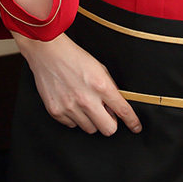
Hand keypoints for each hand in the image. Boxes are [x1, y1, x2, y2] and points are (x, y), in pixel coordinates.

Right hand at [16, 33, 141, 135]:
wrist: (48, 52)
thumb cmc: (74, 57)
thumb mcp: (99, 68)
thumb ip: (109, 89)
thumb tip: (115, 108)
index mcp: (101, 86)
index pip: (123, 111)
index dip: (132, 122)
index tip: (135, 127)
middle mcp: (86, 99)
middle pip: (108, 129)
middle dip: (110, 123)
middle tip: (105, 113)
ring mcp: (70, 107)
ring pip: (90, 129)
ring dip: (91, 120)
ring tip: (84, 104)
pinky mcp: (56, 111)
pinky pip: (72, 125)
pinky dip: (74, 117)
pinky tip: (71, 103)